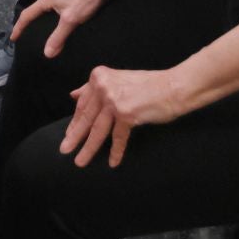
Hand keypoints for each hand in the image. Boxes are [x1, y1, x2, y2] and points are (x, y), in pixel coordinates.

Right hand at [12, 0, 111, 59]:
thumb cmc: (85, 0)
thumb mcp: (70, 20)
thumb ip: (58, 37)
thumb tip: (47, 53)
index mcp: (46, 0)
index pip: (27, 15)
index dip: (19, 28)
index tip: (13, 39)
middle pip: (33, 12)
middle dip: (27, 25)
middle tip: (23, 38)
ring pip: (44, 12)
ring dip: (38, 22)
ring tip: (37, 35)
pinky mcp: (68, 0)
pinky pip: (53, 12)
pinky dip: (49, 21)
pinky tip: (56, 28)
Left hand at [60, 66, 187, 168]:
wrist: (174, 87)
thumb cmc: (149, 85)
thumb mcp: (118, 80)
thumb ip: (96, 87)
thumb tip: (74, 95)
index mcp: (99, 76)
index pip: (83, 104)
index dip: (75, 121)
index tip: (69, 133)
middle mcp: (103, 87)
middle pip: (86, 117)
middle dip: (75, 136)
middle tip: (64, 150)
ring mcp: (114, 100)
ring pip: (97, 130)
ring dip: (88, 148)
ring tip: (80, 161)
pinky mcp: (126, 114)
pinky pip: (118, 137)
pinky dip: (116, 151)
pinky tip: (113, 162)